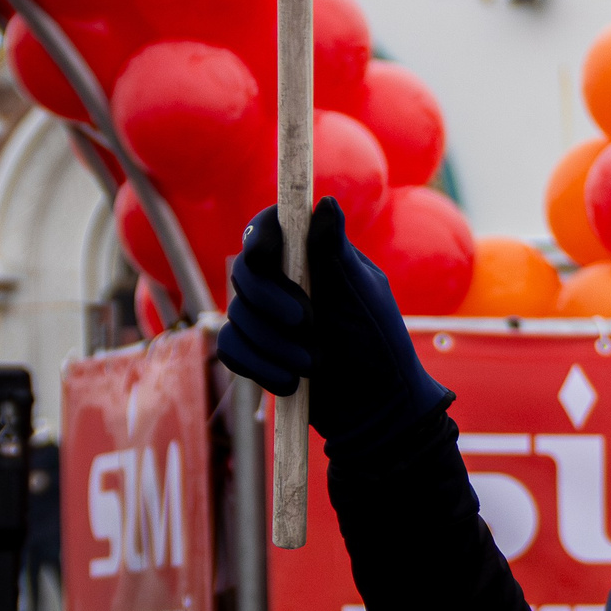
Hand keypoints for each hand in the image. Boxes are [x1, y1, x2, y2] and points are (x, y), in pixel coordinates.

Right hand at [216, 199, 452, 458]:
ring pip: (237, 315)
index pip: (270, 228)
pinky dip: (259, 367)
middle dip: (271, 300)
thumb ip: (336, 253)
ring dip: (274, 343)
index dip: (262, 238)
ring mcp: (266, 317)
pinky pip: (231, 349)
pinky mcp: (256, 351)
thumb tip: (326, 202)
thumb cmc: (379, 345)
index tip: (269, 257)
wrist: (377, 407)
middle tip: (308, 323)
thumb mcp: (362, 296)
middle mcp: (284, 281)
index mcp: (312, 258)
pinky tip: (290, 383)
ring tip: (314, 365)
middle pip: (244, 271)